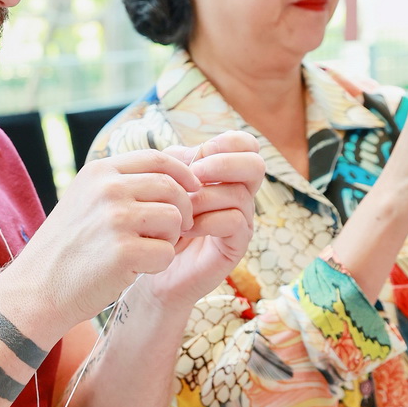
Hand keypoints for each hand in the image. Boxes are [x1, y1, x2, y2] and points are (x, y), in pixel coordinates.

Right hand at [18, 149, 202, 328]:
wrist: (37, 288)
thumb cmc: (69, 246)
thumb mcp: (87, 200)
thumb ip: (124, 182)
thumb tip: (180, 161)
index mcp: (99, 172)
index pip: (157, 159)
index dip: (183, 172)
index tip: (194, 189)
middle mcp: (107, 189)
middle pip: (172, 188)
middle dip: (184, 209)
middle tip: (177, 230)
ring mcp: (115, 219)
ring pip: (175, 218)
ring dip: (169, 238)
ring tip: (146, 249)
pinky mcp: (123, 252)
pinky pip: (167, 253)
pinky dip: (158, 264)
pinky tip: (136, 269)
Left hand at [146, 132, 263, 307]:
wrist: (152, 264)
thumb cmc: (159, 221)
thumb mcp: (165, 184)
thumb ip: (178, 163)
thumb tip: (192, 153)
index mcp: (226, 174)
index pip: (247, 146)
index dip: (228, 142)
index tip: (201, 152)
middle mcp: (240, 195)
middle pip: (255, 166)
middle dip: (224, 164)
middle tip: (195, 174)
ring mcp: (242, 220)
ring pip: (238, 194)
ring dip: (204, 197)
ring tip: (181, 209)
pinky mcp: (236, 245)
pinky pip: (234, 222)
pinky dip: (207, 221)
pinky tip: (186, 229)